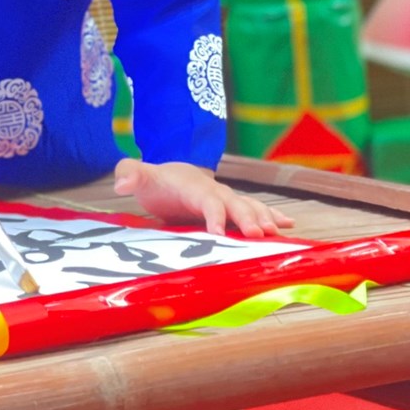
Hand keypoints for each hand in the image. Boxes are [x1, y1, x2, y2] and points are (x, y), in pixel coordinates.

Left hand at [113, 159, 295, 239]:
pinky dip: (274, 216)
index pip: (207, 201)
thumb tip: (120, 184)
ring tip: (279, 232)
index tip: (218, 233)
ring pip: (250, 207)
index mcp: (194, 187)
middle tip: (259, 235)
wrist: (172, 176)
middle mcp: (216, 191)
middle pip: (235, 204)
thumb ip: (129, 174)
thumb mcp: (139, 176)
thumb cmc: (156, 182)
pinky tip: (289, 226)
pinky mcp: (234, 208)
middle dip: (248, 218)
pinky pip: (257, 210)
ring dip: (265, 218)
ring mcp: (228, 199)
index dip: (214, 216)